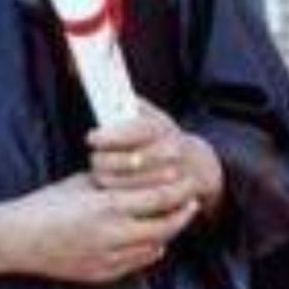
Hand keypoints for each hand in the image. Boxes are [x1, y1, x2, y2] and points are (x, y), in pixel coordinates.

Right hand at [0, 173, 198, 284]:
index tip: (187, 181)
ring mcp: (108, 257)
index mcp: (106, 205)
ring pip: (155, 247)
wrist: (17, 238)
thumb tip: (142, 174)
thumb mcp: (80, 183)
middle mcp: (111, 234)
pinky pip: (138, 263)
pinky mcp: (102, 273)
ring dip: (168, 232)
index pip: (158, 198)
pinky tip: (153, 240)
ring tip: (174, 217)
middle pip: (164, 226)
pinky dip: (150, 250)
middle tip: (191, 201)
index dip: (178, 190)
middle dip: (182, 213)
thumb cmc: (45, 205)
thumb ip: (113, 181)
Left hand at [87, 100, 224, 214]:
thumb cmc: (165, 137)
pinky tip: (113, 188)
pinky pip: (132, 202)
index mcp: (163, 129)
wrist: (197, 166)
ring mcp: (170, 179)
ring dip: (108, 178)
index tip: (92, 137)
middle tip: (95, 158)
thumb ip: (129, 104)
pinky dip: (118, 195)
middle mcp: (170, 153)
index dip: (110, 136)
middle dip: (104, 160)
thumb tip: (100, 87)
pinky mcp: (165, 202)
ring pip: (125, 184)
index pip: (134, 131)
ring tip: (102, 172)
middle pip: (127, 161)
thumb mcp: (153, 116)